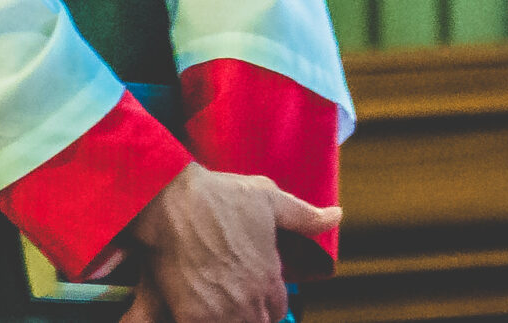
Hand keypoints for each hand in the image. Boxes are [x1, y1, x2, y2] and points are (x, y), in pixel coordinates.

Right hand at [123, 164, 341, 322]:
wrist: (172, 202)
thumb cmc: (220, 196)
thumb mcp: (269, 198)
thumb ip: (305, 215)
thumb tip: (336, 216)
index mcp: (269, 278)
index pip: (279, 310)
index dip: (268, 298)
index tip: (255, 286)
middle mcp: (248, 300)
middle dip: (250, 311)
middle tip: (234, 292)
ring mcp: (218, 312)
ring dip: (229, 317)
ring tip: (217, 300)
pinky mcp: (190, 316)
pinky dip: (204, 319)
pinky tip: (197, 307)